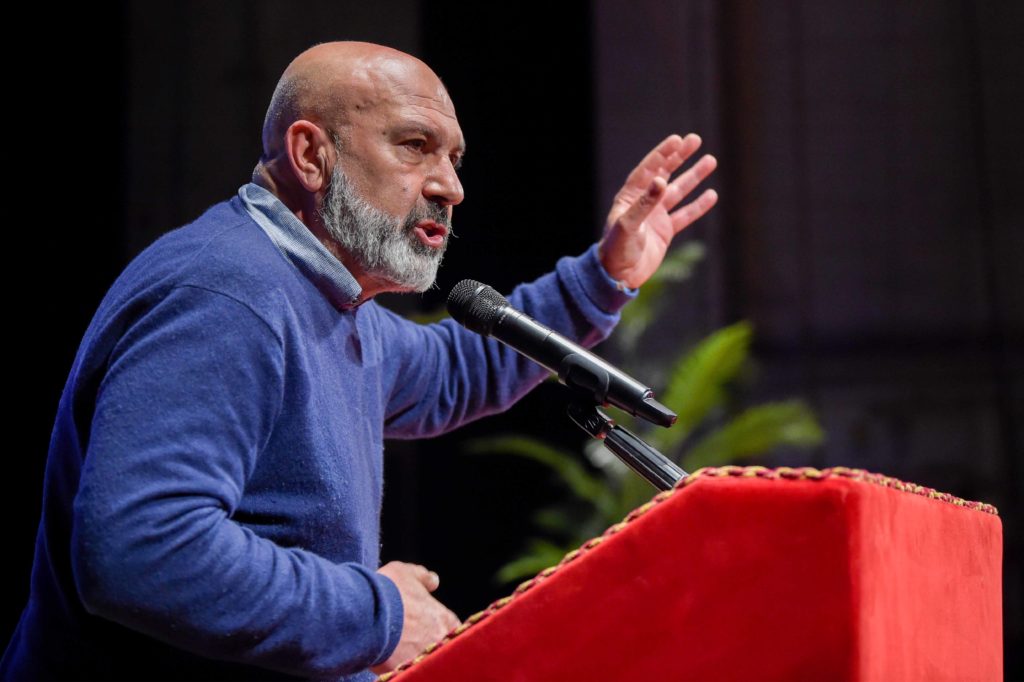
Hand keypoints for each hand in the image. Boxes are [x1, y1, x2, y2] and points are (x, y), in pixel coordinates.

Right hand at [370, 561, 460, 673]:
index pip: (452, 628)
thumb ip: (423, 577)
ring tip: (400, 650)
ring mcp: (425, 658)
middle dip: (431, 643)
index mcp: (444, 618)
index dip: (440, 627)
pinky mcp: (407, 670)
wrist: (366, 612)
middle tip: (413, 639)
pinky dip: (404, 665)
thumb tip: (434, 581)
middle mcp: (440, 640)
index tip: (428, 626)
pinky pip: (410, 670)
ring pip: (427, 660)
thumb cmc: (389, 590)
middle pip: (442, 645)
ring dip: (417, 655)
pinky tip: (392, 659)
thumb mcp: (405, 573)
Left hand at [598, 133, 717, 287]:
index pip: (648, 169)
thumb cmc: (616, 249)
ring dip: (693, 176)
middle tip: (696, 139)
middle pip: (665, 173)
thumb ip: (645, 203)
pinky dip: (698, 205)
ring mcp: (655, 216)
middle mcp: (643, 202)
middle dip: (680, 157)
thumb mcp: (628, 225)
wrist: (618, 276)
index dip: (663, 154)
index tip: (678, 140)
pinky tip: (711, 194)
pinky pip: (685, 215)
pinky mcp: (665, 231)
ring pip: (678, 191)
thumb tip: (660, 179)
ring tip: (710, 161)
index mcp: (630, 196)